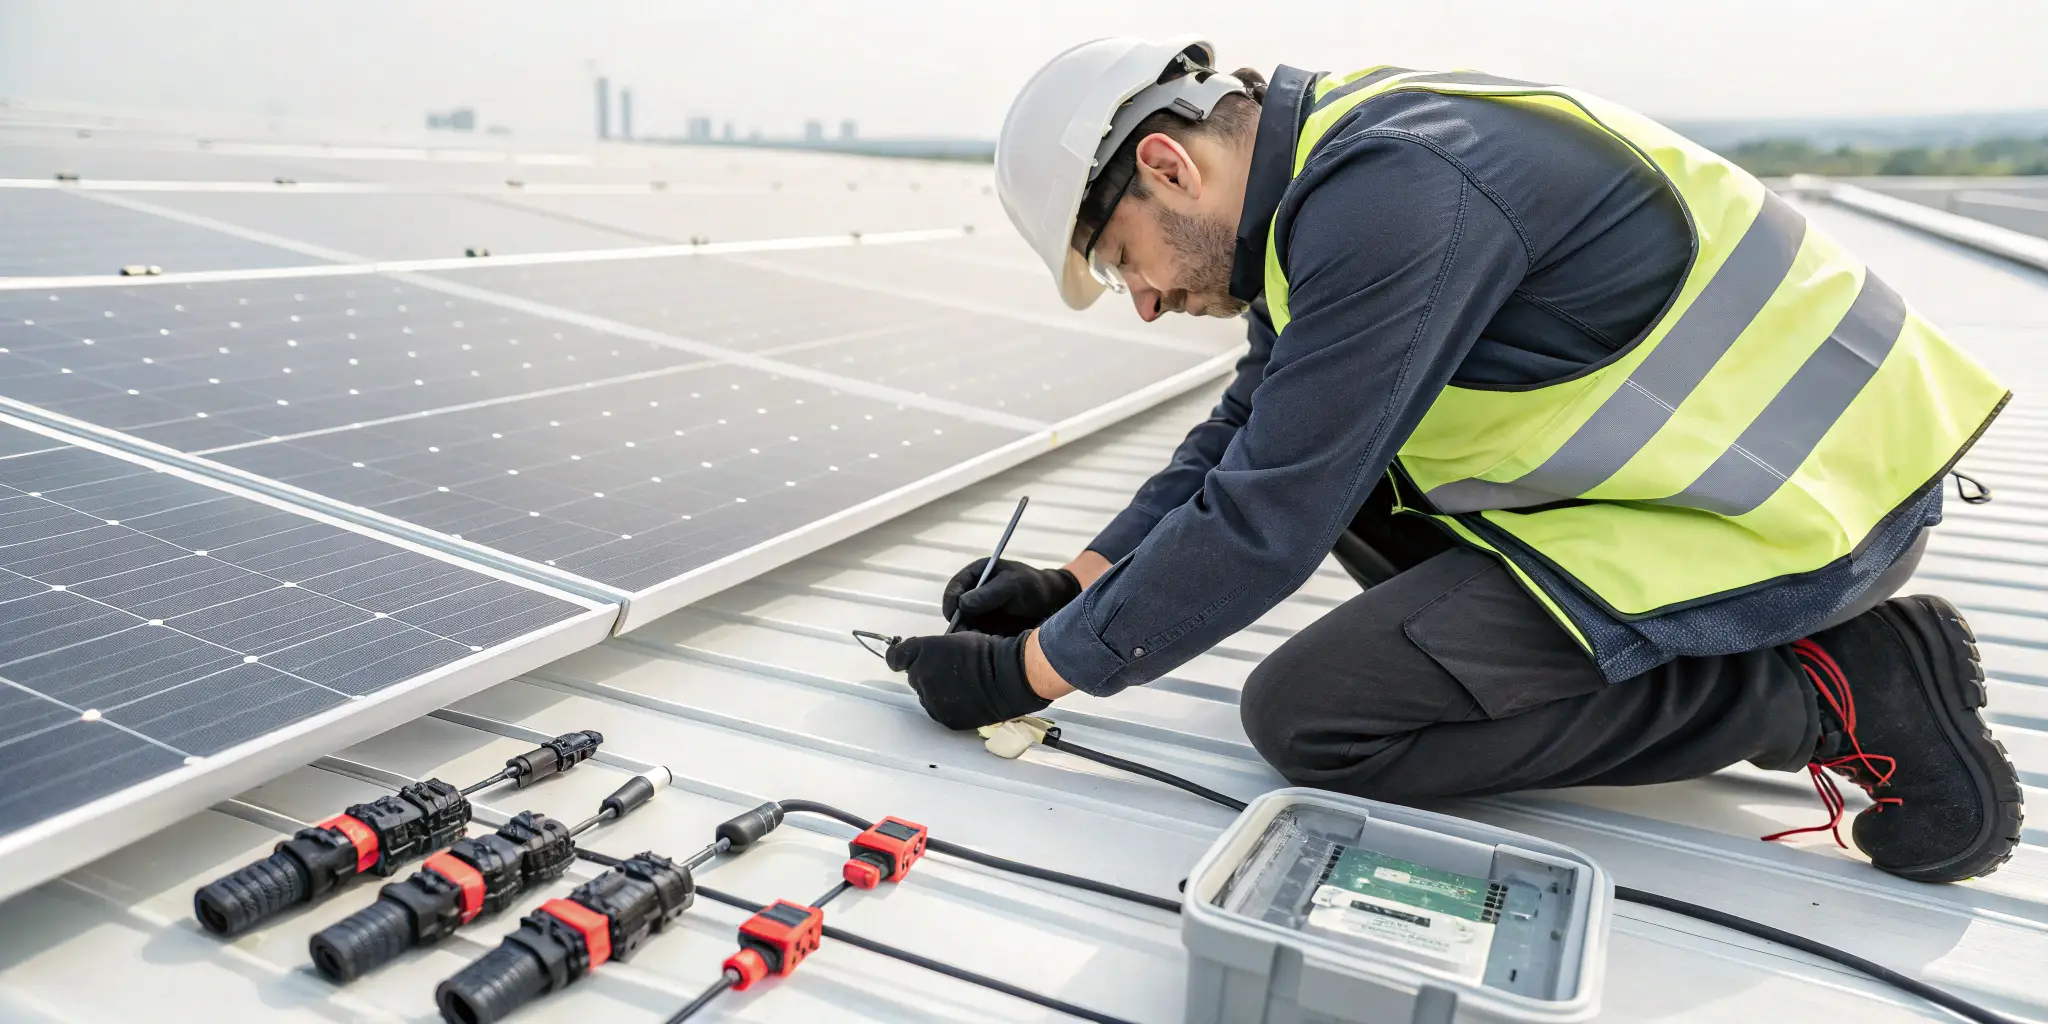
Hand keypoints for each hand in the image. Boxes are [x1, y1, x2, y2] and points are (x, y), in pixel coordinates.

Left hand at [885, 631, 1051, 729]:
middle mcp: (921, 675)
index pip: (896, 657)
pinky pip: (939, 711)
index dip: (899, 658)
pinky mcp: (943, 717)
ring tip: (961, 688)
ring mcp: (931, 699)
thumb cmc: (986, 651)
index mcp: (923, 651)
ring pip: (926, 696)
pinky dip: (947, 706)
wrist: (1007, 676)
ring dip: (936, 692)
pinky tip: (965, 700)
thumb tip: (928, 658)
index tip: (902, 660)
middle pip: (914, 677)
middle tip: (949, 673)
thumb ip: (934, 649)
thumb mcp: (956, 638)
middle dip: (926, 675)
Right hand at [942, 559, 1081, 635]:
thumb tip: (962, 604)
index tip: (953, 616)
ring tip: (976, 646)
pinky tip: (985, 650)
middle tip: (962, 638)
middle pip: (955, 610)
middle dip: (957, 624)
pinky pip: (976, 637)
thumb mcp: (1013, 585)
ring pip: (964, 626)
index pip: (954, 587)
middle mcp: (974, 594)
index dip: (950, 602)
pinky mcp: (987, 627)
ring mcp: (979, 612)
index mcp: (977, 575)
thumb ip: (989, 593)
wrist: (1054, 603)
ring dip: (967, 637)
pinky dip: (977, 644)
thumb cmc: (1034, 587)